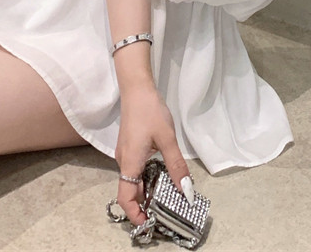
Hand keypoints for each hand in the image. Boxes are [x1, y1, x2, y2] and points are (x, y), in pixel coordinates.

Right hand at [115, 82, 192, 224]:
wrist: (137, 87)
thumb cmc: (149, 110)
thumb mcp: (167, 138)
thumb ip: (176, 166)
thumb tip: (186, 190)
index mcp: (129, 162)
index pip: (125, 198)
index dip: (135, 214)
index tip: (149, 224)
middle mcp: (124, 161)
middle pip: (130, 192)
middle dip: (144, 206)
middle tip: (164, 214)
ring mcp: (125, 154)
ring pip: (133, 181)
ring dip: (147, 192)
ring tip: (167, 197)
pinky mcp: (129, 147)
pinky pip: (135, 170)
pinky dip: (146, 179)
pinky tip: (162, 176)